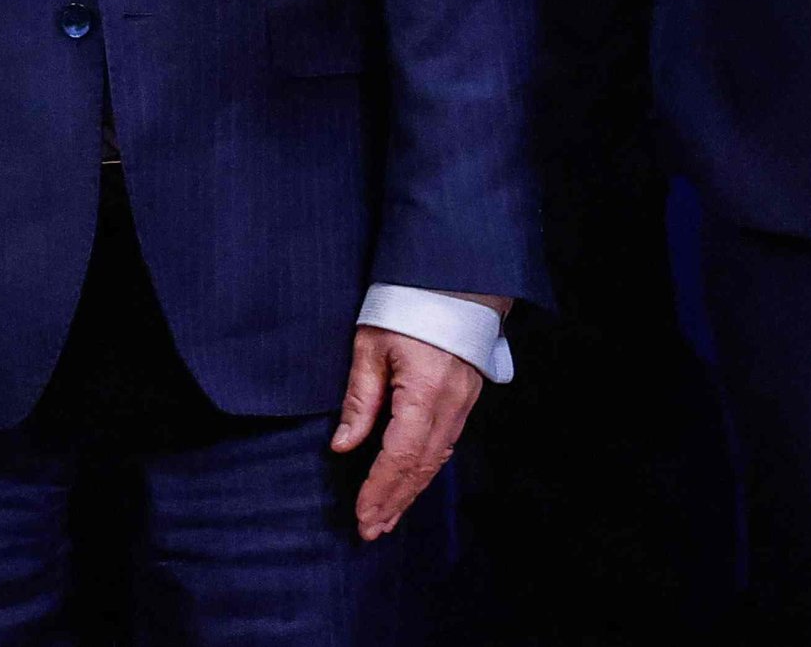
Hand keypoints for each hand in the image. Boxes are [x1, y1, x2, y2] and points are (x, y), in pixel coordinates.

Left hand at [333, 322, 490, 539]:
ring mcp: (464, 401)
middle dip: (394, 501)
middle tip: (371, 531)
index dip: (379, 489)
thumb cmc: (410, 304)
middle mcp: (451, 403)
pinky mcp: (467, 396)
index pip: (400, 455)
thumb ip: (360, 398)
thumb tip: (343, 445)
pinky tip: (413, 482)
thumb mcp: (371, 346)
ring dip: (411, 490)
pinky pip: (447, 442)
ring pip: (437, 458)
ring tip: (388, 517)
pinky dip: (427, 468)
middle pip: (421, 465)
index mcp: (425, 392)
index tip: (361, 516)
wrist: (458, 278)